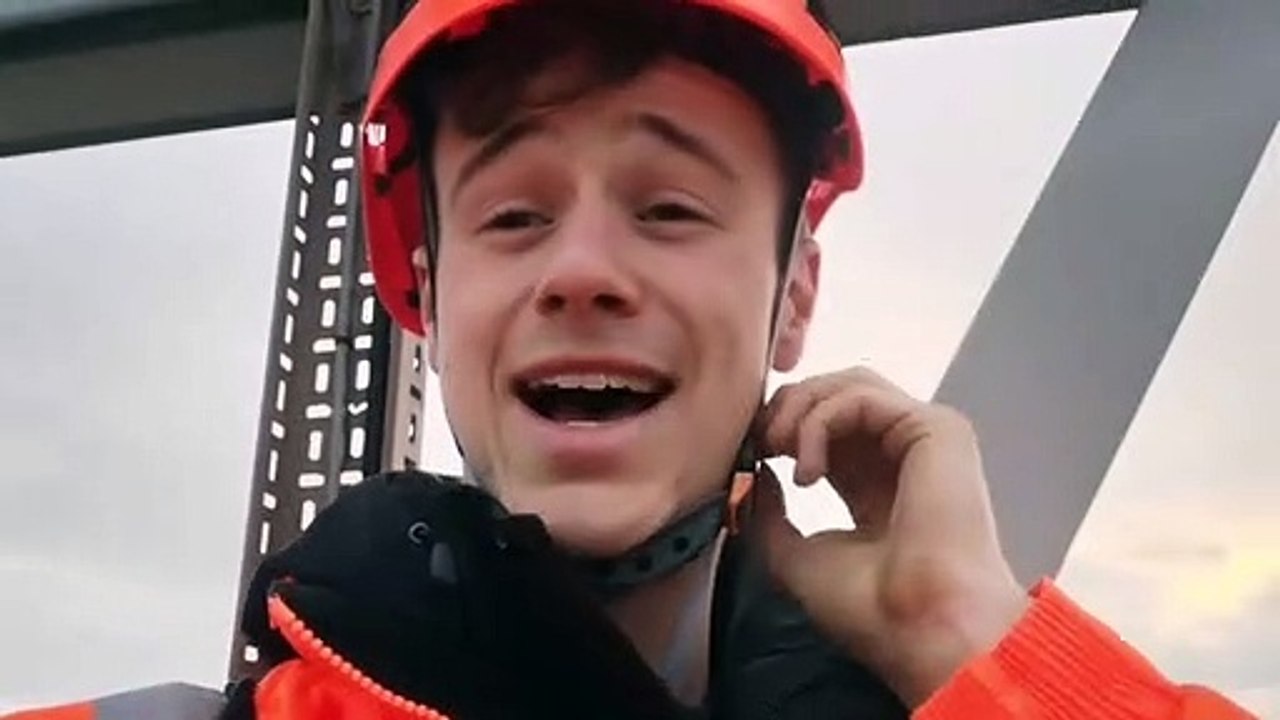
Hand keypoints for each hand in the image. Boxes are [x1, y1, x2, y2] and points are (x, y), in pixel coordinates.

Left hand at [753, 367, 1030, 707]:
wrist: (923, 627)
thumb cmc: (869, 608)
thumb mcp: (793, 556)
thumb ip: (769, 510)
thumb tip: (758, 469)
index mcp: (872, 484)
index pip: (823, 427)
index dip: (779, 428)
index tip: (748, 456)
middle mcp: (899, 456)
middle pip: (835, 393)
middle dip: (786, 408)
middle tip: (759, 445)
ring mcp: (921, 439)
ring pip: (849, 384)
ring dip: (800, 408)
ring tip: (779, 451)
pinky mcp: (937, 428)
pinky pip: (862, 397)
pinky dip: (820, 420)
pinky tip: (808, 469)